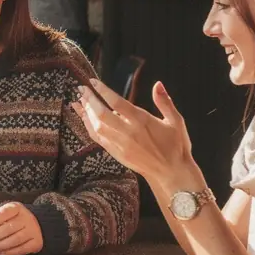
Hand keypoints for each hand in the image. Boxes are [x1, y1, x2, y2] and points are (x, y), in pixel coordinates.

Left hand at [0, 202, 43, 254]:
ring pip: (15, 240)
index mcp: (17, 208)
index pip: (4, 213)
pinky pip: (21, 249)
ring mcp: (33, 230)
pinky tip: (0, 253)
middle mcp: (27, 218)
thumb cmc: (13, 220)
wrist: (35, 225)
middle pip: (8, 228)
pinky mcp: (36, 242)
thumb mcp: (5, 215)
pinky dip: (9, 252)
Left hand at [76, 78, 193, 183]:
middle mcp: (128, 132)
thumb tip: (157, 84)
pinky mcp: (117, 154)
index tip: (93, 81)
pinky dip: (89, 126)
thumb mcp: (175, 121)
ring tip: (79, 101)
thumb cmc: (175, 146)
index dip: (103, 91)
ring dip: (86, 113)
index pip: (117, 103)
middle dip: (89, 100)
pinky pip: (98, 138)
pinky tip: (84, 118)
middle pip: (101, 114)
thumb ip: (165, 101)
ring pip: (97, 127)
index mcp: (142, 121)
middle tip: (81, 89)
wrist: (171, 173)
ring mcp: (121, 145)